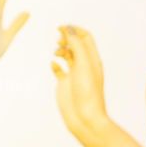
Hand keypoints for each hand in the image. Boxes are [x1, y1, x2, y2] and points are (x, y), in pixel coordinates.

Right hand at [52, 25, 111, 143]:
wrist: (85, 118)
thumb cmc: (88, 93)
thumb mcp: (84, 64)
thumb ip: (76, 45)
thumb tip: (69, 29)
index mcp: (92, 59)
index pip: (85, 37)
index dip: (74, 30)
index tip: (61, 28)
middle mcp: (84, 65)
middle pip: (75, 44)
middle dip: (66, 38)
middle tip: (58, 41)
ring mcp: (74, 74)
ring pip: (67, 55)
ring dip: (60, 50)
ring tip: (56, 53)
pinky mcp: (65, 84)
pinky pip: (58, 69)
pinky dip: (54, 64)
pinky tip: (53, 65)